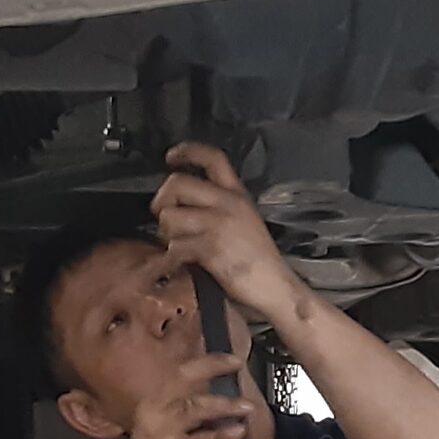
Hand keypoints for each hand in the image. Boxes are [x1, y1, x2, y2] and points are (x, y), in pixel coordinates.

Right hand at [119, 352, 249, 438]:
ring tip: (246, 406)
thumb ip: (199, 421)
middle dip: (212, 369)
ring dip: (223, 405)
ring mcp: (160, 433)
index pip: (180, 375)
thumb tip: (228, 408)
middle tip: (239, 365)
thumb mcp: (178, 436)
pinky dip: (221, 435)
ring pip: (193, 408)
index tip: (233, 359)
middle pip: (183, 382)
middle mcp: (154, 414)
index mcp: (155, 406)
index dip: (207, 363)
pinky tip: (237, 433)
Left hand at [152, 142, 299, 322]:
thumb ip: (219, 206)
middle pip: (177, 183)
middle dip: (162, 202)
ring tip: (179, 246)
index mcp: (237, 194)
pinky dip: (172, 258)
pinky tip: (182, 263)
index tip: (171, 156)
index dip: (188, 151)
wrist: (276, 287)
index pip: (213, 158)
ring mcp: (219, 225)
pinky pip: (174, 245)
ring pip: (169, 216)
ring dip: (167, 234)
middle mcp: (228, 204)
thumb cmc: (259, 260)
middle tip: (165, 219)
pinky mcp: (210, 248)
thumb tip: (181, 204)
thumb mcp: (245, 221)